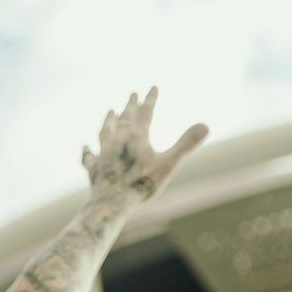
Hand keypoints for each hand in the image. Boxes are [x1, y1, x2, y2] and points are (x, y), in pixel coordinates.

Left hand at [81, 87, 207, 204]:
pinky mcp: (93, 170)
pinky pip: (88, 157)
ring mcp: (103, 154)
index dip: (150, 99)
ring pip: (105, 131)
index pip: (145, 112)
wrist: (112, 204)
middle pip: (124, 118)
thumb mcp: (168, 164)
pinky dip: (87, 151)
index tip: (153, 86)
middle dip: (130, 105)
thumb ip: (186, 144)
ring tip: (110, 112)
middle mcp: (117, 141)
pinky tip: (85, 147)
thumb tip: (206, 125)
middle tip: (132, 94)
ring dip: (108, 121)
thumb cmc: (141, 185)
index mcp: (137, 136)